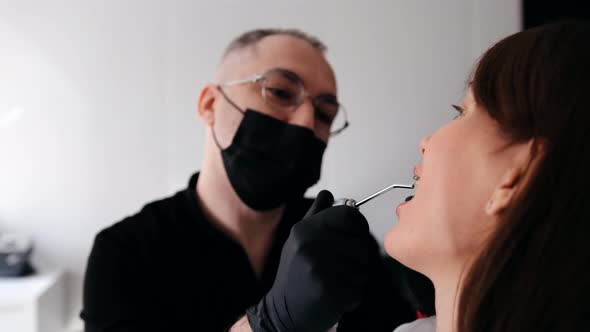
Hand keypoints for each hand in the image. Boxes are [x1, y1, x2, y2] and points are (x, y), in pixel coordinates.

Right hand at [246, 190, 370, 331]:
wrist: (282, 312)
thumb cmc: (294, 276)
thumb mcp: (298, 239)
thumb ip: (316, 216)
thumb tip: (328, 194)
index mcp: (304, 229)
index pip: (350, 215)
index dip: (357, 225)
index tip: (352, 236)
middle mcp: (310, 245)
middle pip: (360, 239)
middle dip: (356, 255)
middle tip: (338, 267)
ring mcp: (318, 267)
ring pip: (362, 266)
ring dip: (355, 277)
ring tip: (334, 281)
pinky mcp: (327, 291)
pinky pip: (358, 288)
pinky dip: (351, 295)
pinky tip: (334, 295)